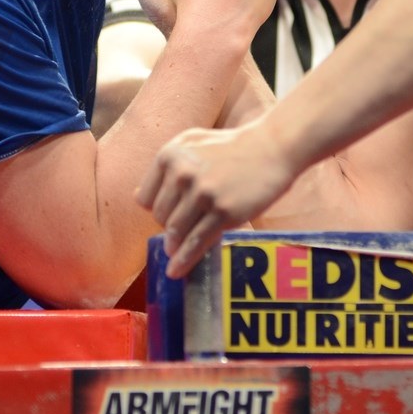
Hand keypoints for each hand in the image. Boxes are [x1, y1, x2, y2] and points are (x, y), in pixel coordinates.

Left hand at [138, 122, 298, 275]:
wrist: (272, 147)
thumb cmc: (231, 147)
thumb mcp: (192, 143)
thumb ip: (167, 166)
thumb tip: (140, 199)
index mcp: (170, 156)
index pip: (146, 199)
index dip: (157, 209)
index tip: (170, 213)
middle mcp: (183, 174)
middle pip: (161, 217)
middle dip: (169, 226)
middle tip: (186, 226)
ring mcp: (203, 193)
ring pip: (176, 232)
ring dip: (174, 246)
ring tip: (174, 255)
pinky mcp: (224, 212)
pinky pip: (197, 241)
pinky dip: (185, 259)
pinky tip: (177, 270)